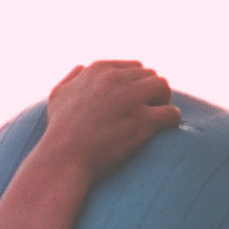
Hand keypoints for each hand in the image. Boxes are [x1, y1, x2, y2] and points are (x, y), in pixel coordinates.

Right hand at [45, 61, 181, 181]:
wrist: (62, 160)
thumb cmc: (58, 133)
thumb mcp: (57, 97)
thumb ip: (71, 78)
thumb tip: (82, 68)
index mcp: (98, 70)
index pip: (133, 68)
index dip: (136, 86)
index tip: (133, 102)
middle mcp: (115, 79)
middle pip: (150, 76)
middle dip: (149, 94)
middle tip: (145, 113)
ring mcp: (130, 99)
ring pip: (163, 87)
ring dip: (162, 102)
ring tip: (155, 118)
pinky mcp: (141, 121)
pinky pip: (170, 113)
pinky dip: (171, 120)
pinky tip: (164, 128)